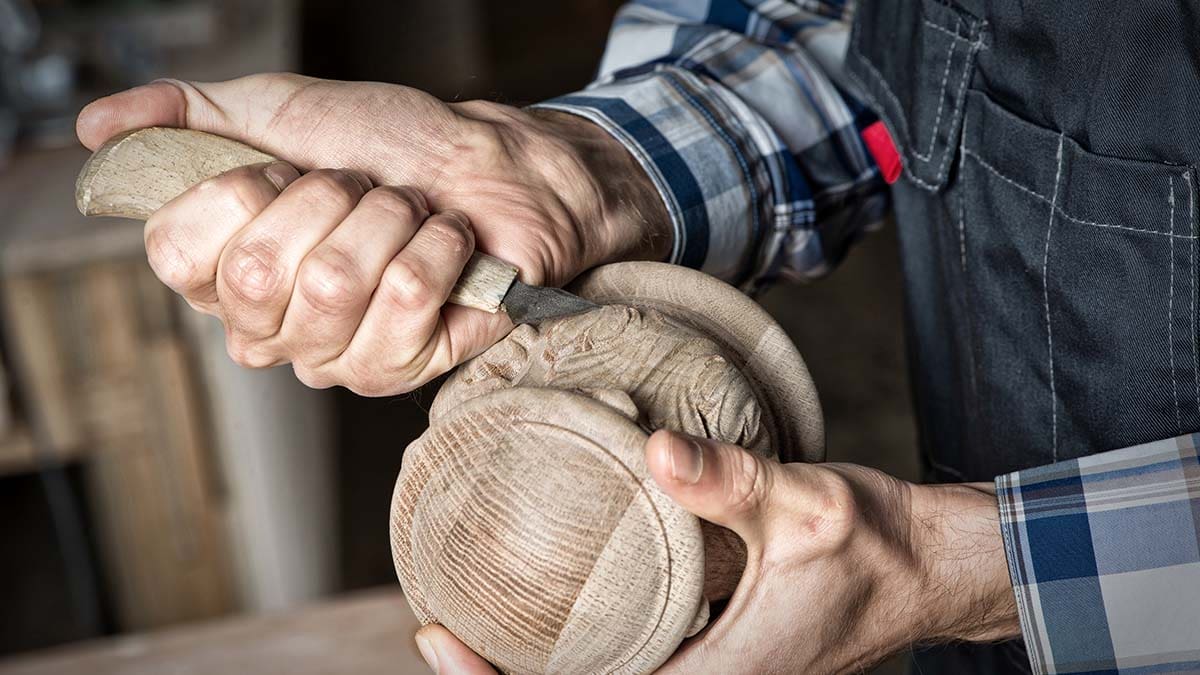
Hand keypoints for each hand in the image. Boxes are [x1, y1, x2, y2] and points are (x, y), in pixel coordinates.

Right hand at [76, 74, 670, 394]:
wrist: (495, 168)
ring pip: (334, 285)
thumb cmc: (392, 148)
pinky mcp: (402, 368)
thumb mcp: (280, 112)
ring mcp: (335, 354)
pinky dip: (436, 248)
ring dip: (386, 219)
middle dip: (327, 199)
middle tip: (361, 189)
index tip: (282, 172)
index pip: (177, 256)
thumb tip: (98, 128)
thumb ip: (188, 116)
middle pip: (258, 272)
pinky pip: (403, 302)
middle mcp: (271, 326)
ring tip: (407, 213)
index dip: (235, 196)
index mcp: (227, 271)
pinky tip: (446, 244)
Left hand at [414, 431, 1019, 673]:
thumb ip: (731, 482)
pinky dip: (582, 641)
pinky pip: (633, 658)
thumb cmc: (878, 545)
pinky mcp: (718, 654)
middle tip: (437, 621)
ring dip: (540, 658)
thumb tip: (655, 452)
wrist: (929, 568)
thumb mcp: (807, 504)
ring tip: (476, 613)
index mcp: (723, 674)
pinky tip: (555, 602)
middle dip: (504, 672)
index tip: (440, 638)